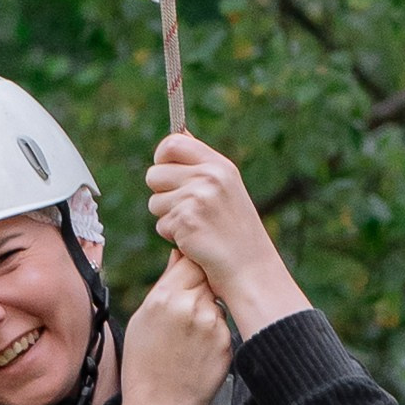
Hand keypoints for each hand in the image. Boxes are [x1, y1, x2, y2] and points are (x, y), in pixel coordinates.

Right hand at [117, 252, 232, 404]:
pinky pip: (224, 325)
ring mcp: (213, 326)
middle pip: (207, 277)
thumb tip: (178, 255)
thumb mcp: (142, 320)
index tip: (186, 273)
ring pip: (217, 301)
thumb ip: (164, 285)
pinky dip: (215, 331)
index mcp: (165, 298)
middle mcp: (191, 307)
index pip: (189, 260)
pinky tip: (197, 350)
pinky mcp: (227, 343)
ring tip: (188, 336)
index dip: (189, 265)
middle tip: (186, 308)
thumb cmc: (144, 365)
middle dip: (200, 285)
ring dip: (208, 308)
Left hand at [145, 133, 309, 336]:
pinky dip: (172, 236)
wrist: (250, 267)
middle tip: (184, 208)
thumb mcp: (226, 188)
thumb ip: (201, 165)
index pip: (173, 143)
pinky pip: (161, 224)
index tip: (167, 173)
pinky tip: (194, 240)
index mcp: (219, 165)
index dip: (161, 157)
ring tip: (194, 226)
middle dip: (161, 193)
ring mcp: (197, 199)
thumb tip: (178, 136)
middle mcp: (208, 178)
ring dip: (167, 217)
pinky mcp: (186, 221)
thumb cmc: (235, 230)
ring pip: (154, 201)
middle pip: (155, 174)